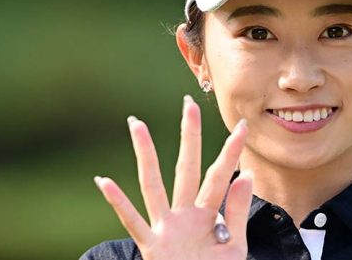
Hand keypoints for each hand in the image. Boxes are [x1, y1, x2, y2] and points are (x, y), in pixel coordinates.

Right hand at [94, 95, 252, 259]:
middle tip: (188, 105)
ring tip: (138, 126)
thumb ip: (237, 211)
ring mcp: (165, 228)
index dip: (232, 152)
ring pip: (153, 185)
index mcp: (207, 215)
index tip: (242, 125)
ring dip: (146, 156)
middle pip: (186, 168)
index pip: (221, 176)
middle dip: (189, 137)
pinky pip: (132, 222)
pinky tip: (104, 181)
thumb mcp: (234, 246)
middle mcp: (184, 214)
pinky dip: (118, 202)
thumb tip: (247, 173)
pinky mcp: (151, 247)